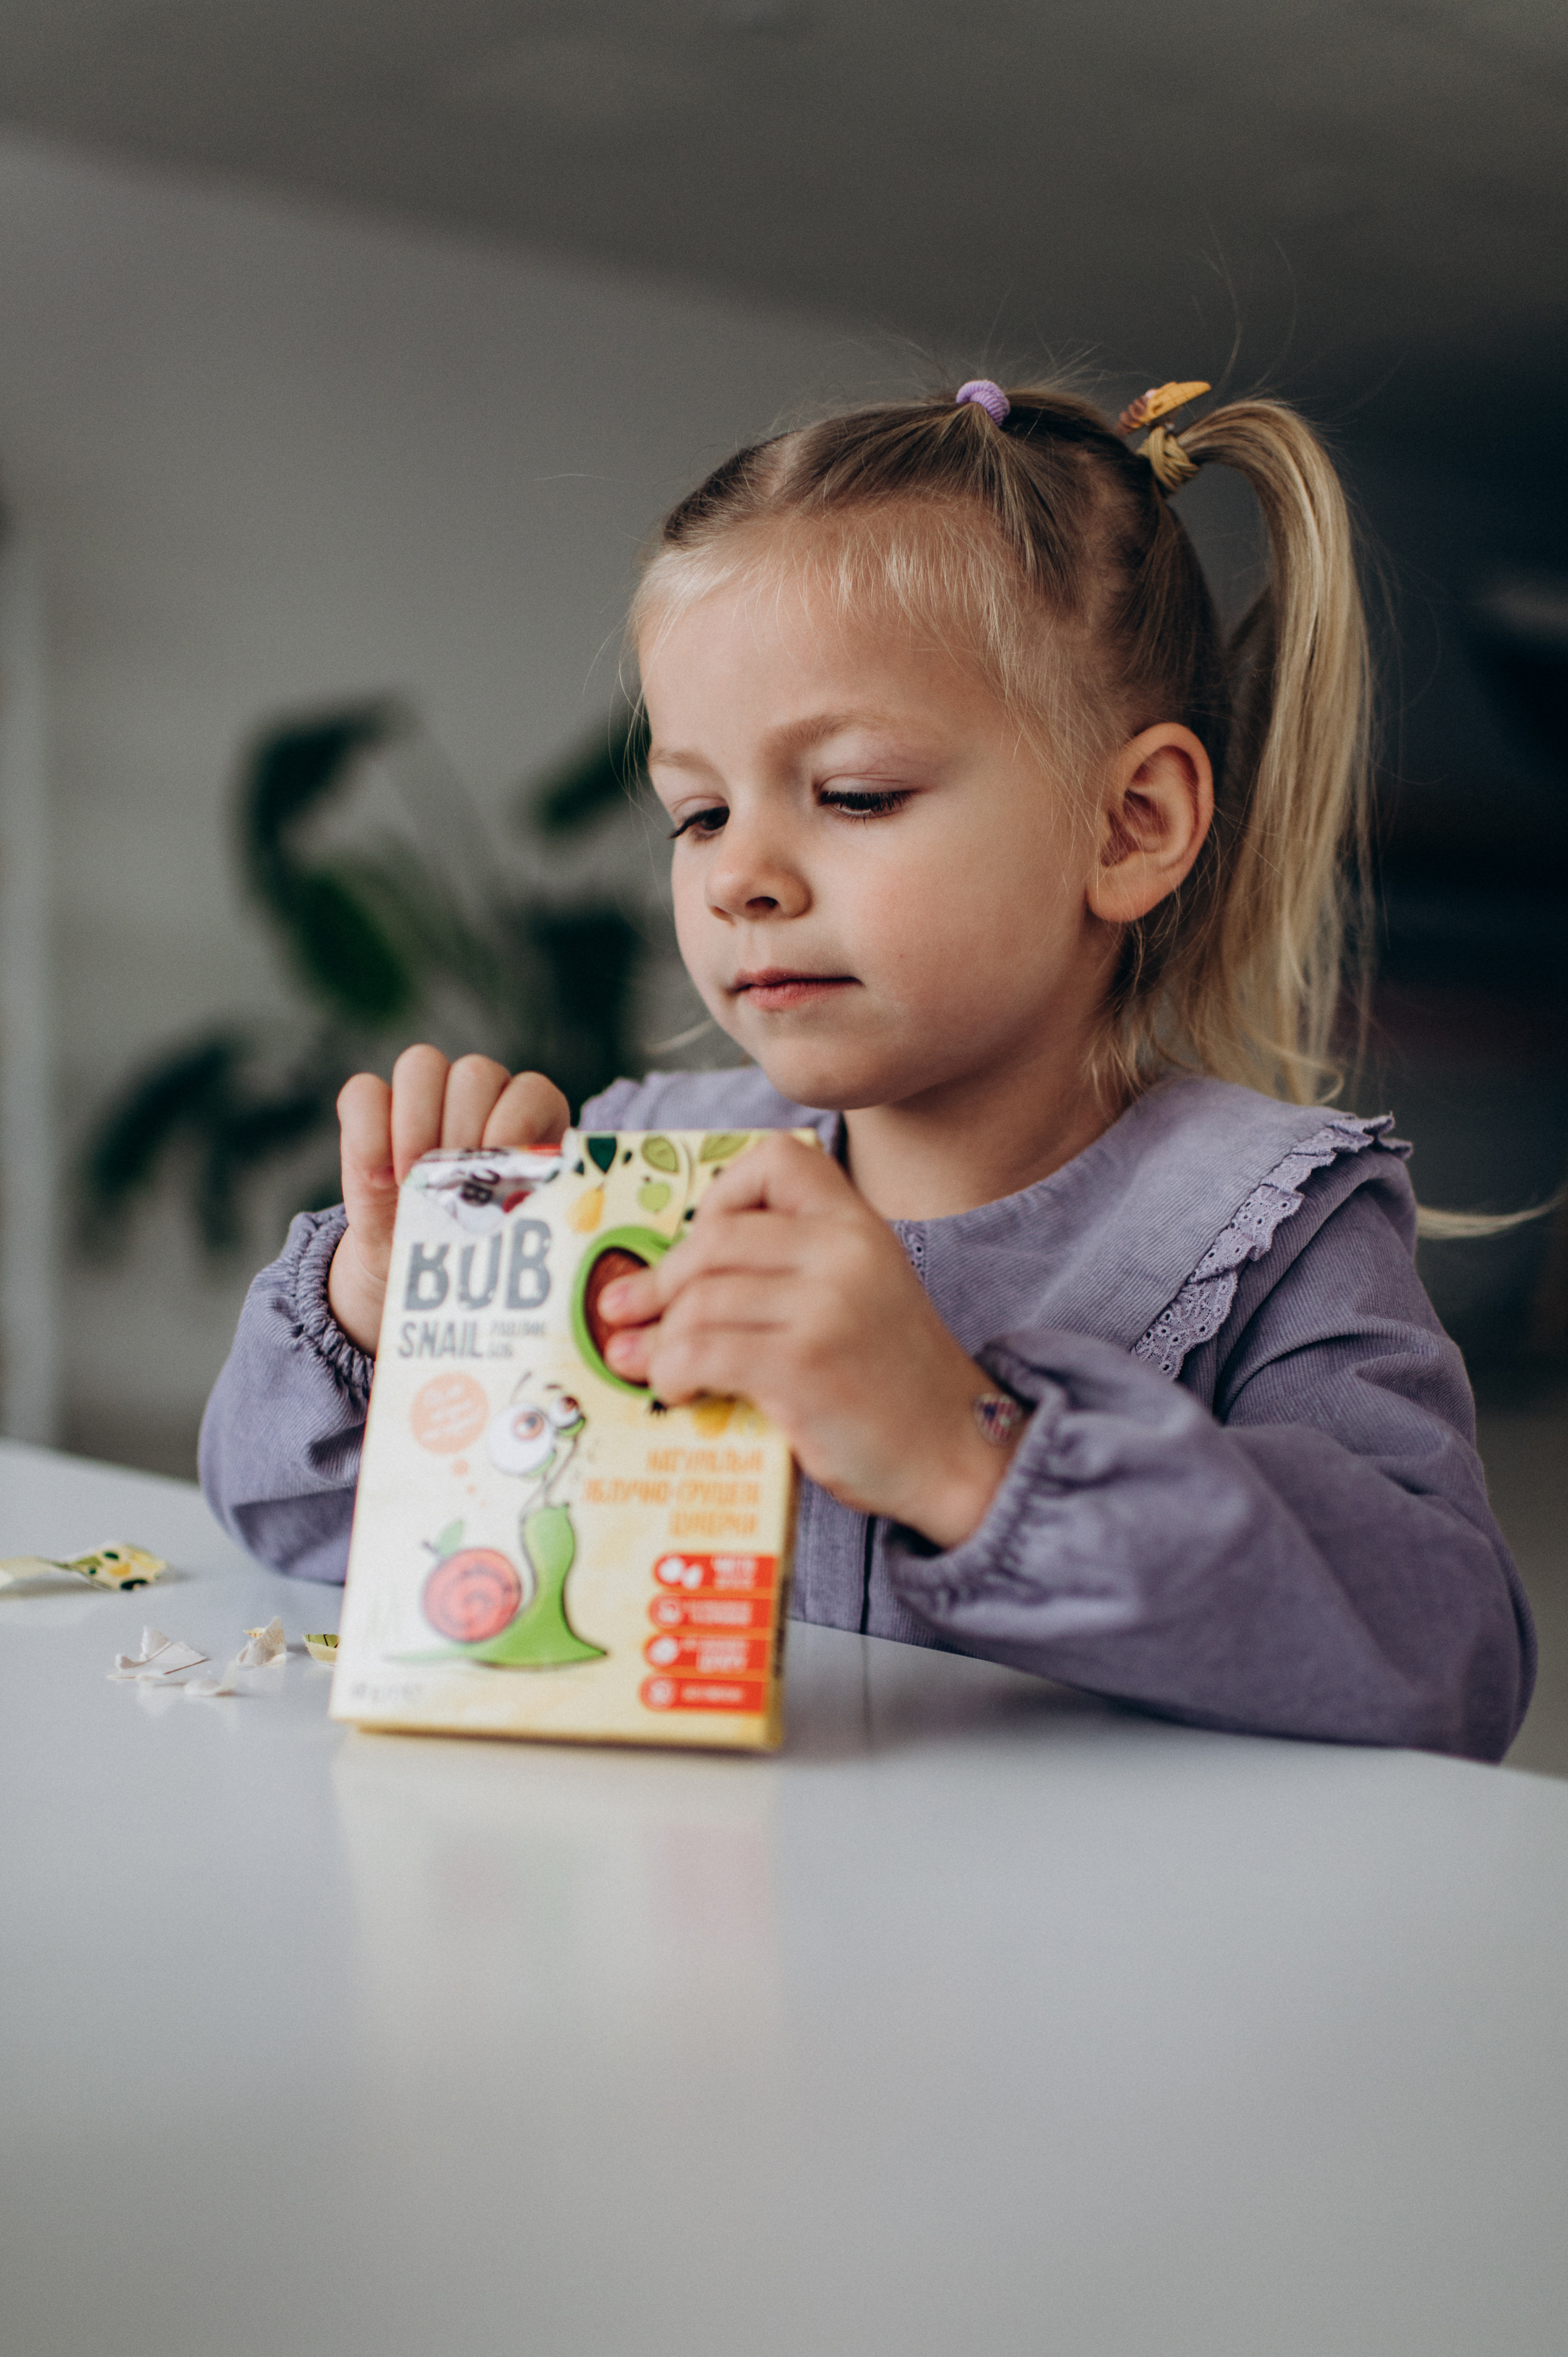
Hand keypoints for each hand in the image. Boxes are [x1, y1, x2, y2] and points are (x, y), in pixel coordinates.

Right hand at [327, 1046, 567, 1354]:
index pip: (530, 1091)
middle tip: (451, 1187)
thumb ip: (525, 1207)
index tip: (497, 1178)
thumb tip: (523, 1209)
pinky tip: (378, 1178)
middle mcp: (482, 1090)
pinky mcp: (372, 1107)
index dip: (514, 1125)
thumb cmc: (483, 1243)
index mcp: (532, 1111)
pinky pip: (363, 1092)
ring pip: (420, 1065)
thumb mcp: (513, 1230)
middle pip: (475, 1073)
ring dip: (415, 1122)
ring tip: (410, 1179)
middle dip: (462, 1130)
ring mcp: (425, 1093)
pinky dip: (369, 1131)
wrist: (425, 1262)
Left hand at [596, 1133, 1026, 1549]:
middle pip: (714, 1239)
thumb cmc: (892, 1383)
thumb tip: (664, 1279)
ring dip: (657, 1339)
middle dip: (659, 1280)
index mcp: (859, 1225)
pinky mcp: (803, 1366)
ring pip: (700, 1300)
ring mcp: (826, 1306)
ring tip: (640, 1363)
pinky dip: (671, 1372)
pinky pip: (702, 1351)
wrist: (956, 1454)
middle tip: (625, 1311)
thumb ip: (790, 1270)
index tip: (696, 1240)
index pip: (776, 1159)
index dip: (721, 1193)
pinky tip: (676, 1390)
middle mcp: (845, 1251)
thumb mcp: (860, 1295)